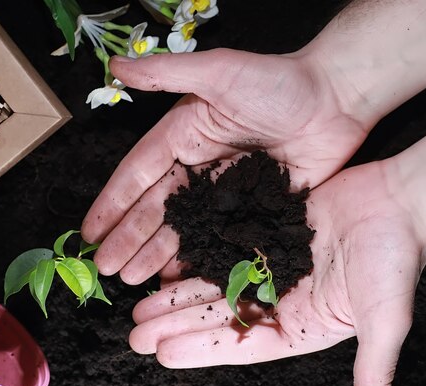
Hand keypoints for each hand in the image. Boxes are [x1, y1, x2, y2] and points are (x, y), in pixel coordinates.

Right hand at [81, 48, 369, 279]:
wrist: (336, 100)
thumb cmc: (278, 81)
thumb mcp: (219, 70)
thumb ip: (167, 72)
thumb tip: (115, 67)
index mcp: (184, 137)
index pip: (139, 174)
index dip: (113, 203)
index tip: (90, 232)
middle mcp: (199, 168)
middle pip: (157, 209)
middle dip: (130, 238)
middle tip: (107, 269)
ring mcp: (225, 193)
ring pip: (185, 228)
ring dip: (158, 254)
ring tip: (133, 279)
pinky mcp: (254, 208)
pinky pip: (221, 238)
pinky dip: (200, 257)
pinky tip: (180, 277)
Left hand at [129, 160, 421, 385]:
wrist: (401, 201)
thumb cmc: (397, 259)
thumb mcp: (385, 319)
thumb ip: (373, 369)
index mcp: (304, 324)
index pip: (245, 344)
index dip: (204, 350)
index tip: (164, 355)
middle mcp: (283, 299)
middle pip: (222, 317)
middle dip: (179, 326)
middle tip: (135, 336)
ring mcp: (272, 265)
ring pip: (216, 284)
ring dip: (179, 296)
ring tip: (141, 309)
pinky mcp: (266, 233)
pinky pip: (224, 248)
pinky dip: (197, 259)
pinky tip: (167, 267)